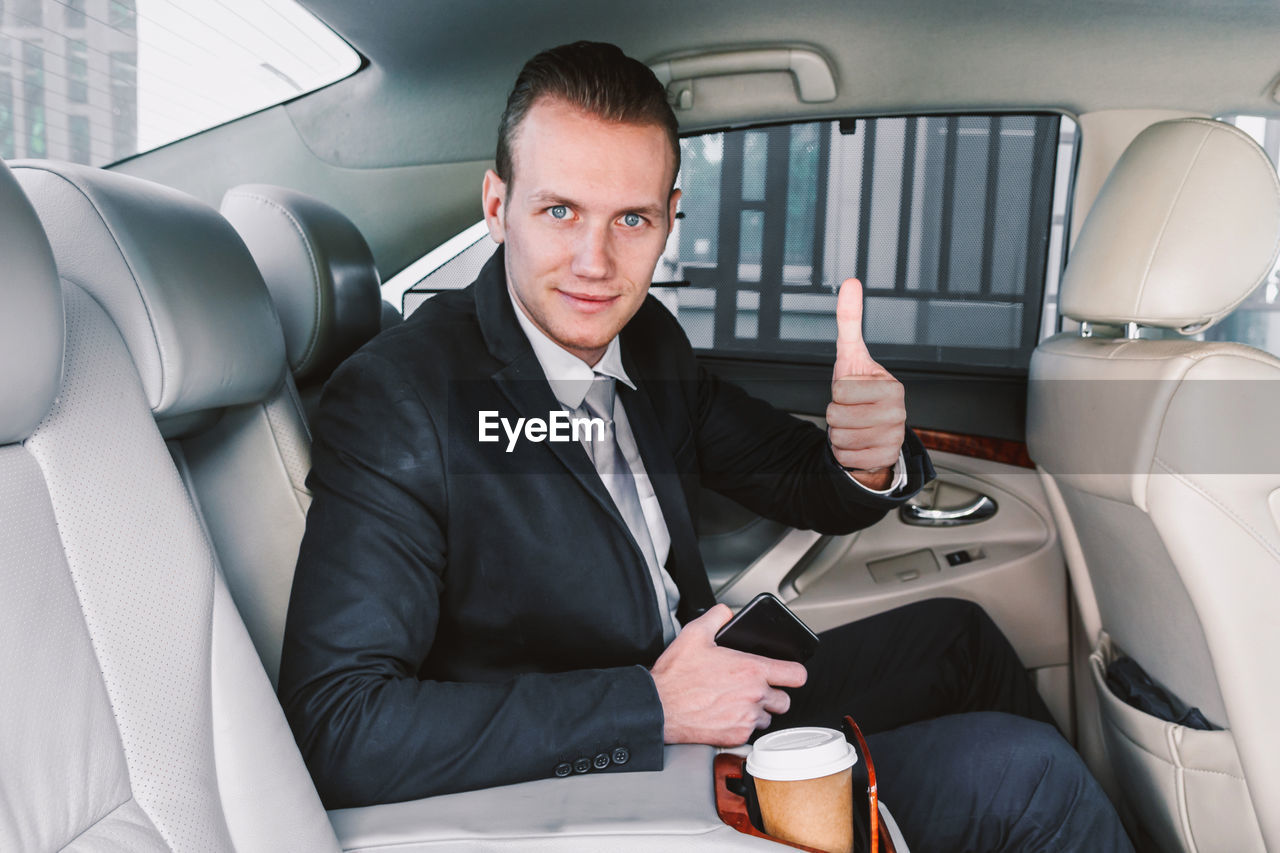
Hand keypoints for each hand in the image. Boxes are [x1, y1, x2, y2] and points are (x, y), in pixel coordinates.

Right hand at [650, 604, 807, 745]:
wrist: (659, 708)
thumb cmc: (675, 676)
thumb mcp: (694, 633)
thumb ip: (717, 617)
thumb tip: (727, 612)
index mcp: (750, 670)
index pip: (796, 675)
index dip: (793, 672)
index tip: (787, 673)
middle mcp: (753, 696)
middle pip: (785, 700)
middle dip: (774, 694)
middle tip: (756, 688)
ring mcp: (746, 718)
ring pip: (768, 718)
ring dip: (758, 711)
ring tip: (738, 701)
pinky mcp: (736, 736)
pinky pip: (750, 732)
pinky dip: (742, 725)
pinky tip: (726, 714)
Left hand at [828, 278, 905, 489]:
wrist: (873, 430)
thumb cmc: (860, 392)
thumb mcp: (851, 356)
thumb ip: (850, 321)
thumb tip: (851, 282)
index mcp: (892, 387)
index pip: (840, 390)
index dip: (837, 392)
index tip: (852, 391)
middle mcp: (899, 413)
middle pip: (837, 415)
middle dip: (835, 414)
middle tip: (851, 411)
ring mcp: (894, 438)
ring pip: (839, 438)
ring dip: (838, 434)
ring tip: (854, 426)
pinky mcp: (886, 460)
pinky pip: (846, 458)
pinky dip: (844, 454)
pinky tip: (857, 444)